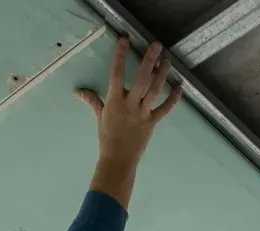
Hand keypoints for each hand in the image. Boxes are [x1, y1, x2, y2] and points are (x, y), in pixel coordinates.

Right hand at [76, 39, 182, 207]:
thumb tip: (80, 91)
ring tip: (168, 61)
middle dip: (149, 60)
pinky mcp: (153, 122)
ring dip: (162, 75)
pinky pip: (165, 109)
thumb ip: (93, 101)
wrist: (118, 159)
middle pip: (140, 79)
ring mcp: (143, 113)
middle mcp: (129, 105)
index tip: (124, 40)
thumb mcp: (99, 117)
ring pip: (155, 90)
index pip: (116, 74)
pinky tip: (180, 87)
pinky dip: (173, 99)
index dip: (120, 56)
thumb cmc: (107, 137)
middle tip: (157, 45)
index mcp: (114, 101)